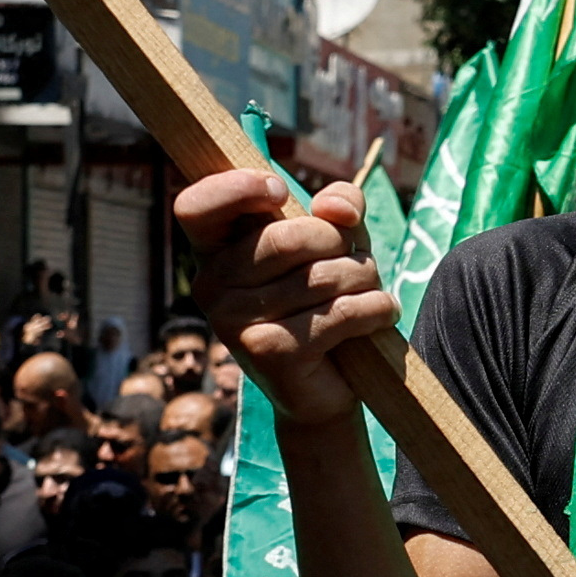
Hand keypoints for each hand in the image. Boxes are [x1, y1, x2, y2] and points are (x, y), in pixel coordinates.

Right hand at [168, 161, 393, 431]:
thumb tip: (336, 210)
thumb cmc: (323, 300)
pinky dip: (375, 309)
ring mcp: (233, 323)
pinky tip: (382, 314)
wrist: (325, 389)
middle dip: (341, 243)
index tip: (279, 191)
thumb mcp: (334, 241)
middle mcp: (211, 287)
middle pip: (286, 237)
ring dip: (364, 279)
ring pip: (321, 276)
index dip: (235, 187)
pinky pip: (338, 313)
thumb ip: (339, 206)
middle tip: (359, 263)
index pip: (194, 208)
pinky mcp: (269, 353)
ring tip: (371, 291)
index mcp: (213, 253)